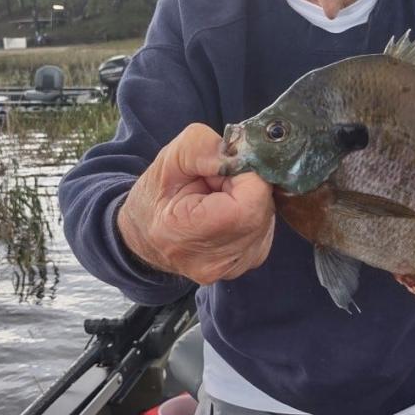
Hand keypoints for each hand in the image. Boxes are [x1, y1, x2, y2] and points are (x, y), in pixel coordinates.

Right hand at [116, 122, 275, 282]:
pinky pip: (265, 226)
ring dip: (249, 198)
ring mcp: (235, 267)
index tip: (224, 169)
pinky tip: (227, 213)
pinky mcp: (249, 262)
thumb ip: (203, 147)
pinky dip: (250, 212)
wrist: (147, 237)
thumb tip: (241, 154)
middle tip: (217, 183)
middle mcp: (215, 261)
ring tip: (218, 200)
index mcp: (186, 234)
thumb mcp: (168, 160)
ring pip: (267, 216)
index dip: (245, 176)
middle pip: (262, 208)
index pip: (250, 202)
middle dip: (246, 185)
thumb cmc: (157, 197)